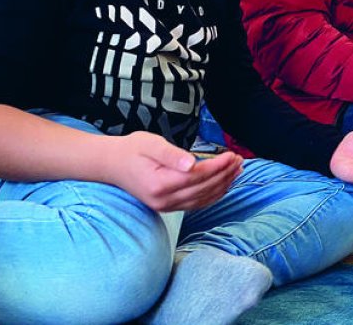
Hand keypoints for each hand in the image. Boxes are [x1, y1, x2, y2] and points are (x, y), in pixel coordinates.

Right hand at [104, 132, 242, 211]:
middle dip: (225, 175)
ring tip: (237, 170)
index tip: (232, 155)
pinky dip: (213, 194)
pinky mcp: (168, 207)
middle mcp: (164, 200)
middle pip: (203, 189)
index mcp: (159, 184)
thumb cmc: (132, 150)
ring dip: (223, 185)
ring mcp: (166, 207)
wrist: (112, 165)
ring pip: (203, 199)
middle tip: (240, 160)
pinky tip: (224, 184)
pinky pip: (196, 204)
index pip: (197, 177)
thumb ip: (171, 155)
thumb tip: (191, 164)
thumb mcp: (150, 144)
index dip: (217, 167)